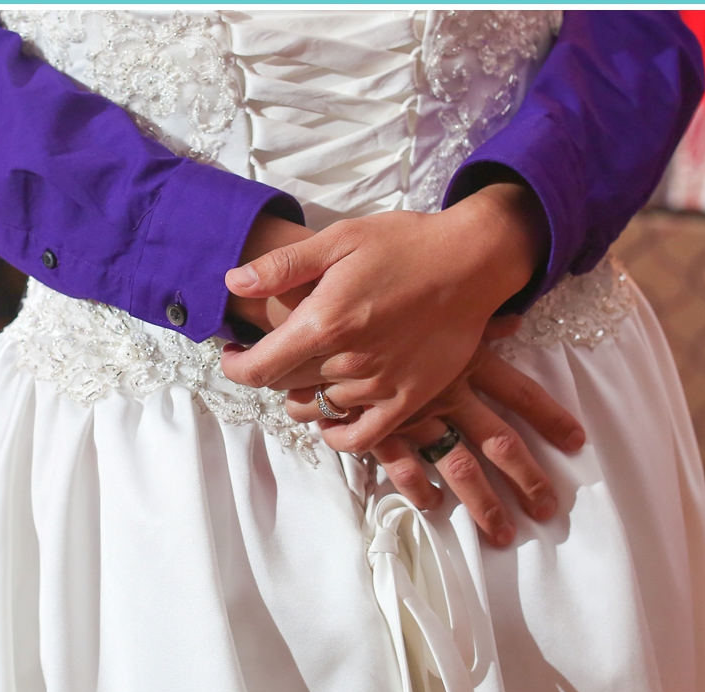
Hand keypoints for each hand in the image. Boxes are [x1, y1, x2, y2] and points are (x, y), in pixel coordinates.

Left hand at [221, 184, 547, 452]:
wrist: (472, 261)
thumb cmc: (405, 244)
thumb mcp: (340, 239)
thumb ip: (284, 266)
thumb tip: (233, 283)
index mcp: (323, 323)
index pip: (257, 369)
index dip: (236, 367)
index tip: (234, 356)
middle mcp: (346, 362)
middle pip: (284, 388)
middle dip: (271, 373)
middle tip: (278, 353)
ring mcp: (377, 387)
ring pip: (316, 412)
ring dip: (303, 397)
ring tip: (310, 374)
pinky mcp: (405, 402)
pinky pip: (358, 438)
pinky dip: (337, 434)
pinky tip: (332, 417)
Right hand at [286, 326, 583, 540]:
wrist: (325, 314)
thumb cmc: (383, 305)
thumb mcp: (436, 308)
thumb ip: (477, 320)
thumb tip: (516, 318)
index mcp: (467, 360)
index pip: (521, 393)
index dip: (551, 418)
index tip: (577, 442)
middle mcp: (448, 393)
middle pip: (499, 442)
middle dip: (527, 478)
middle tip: (548, 509)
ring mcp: (415, 416)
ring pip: (459, 467)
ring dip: (482, 504)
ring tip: (502, 534)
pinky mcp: (380, 431)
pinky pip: (405, 468)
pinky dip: (421, 490)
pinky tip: (435, 508)